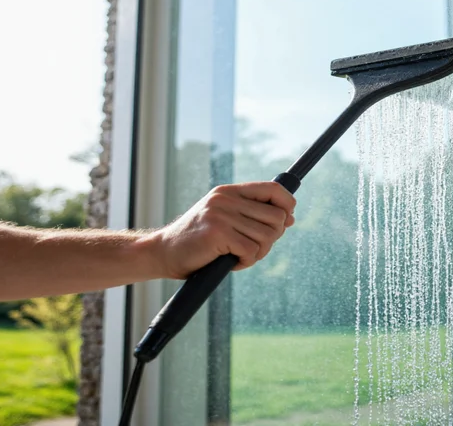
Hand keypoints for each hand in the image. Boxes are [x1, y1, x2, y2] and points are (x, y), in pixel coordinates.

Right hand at [145, 182, 295, 278]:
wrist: (162, 253)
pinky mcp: (217, 233)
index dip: (287, 205)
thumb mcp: (225, 218)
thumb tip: (290, 218)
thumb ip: (253, 215)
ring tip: (239, 255)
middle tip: (253, 248)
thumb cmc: (197, 240)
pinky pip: (252, 250)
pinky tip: (232, 262)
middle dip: (272, 238)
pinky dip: (247, 261)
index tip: (286, 220)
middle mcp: (226, 199)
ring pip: (267, 236)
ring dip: (258, 253)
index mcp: (230, 191)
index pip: (274, 189)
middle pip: (276, 217)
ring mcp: (221, 214)